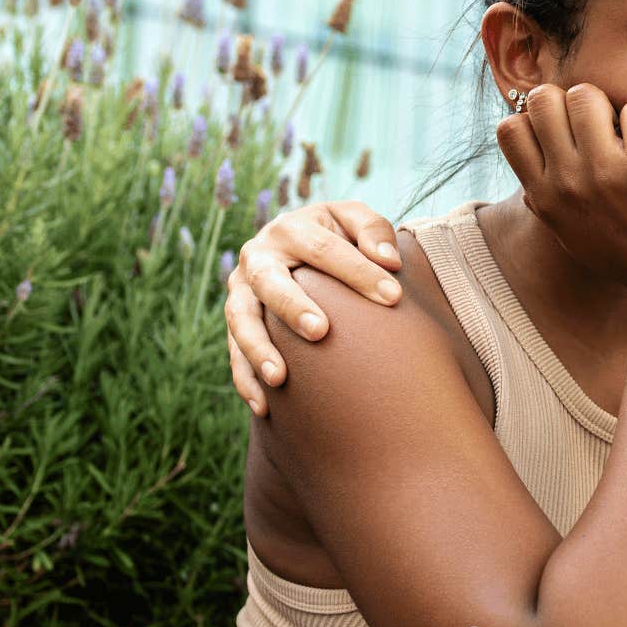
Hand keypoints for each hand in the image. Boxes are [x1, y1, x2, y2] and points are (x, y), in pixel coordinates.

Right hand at [225, 200, 401, 414]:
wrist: (299, 244)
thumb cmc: (337, 235)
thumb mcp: (355, 221)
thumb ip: (374, 230)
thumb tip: (389, 260)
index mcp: (290, 229)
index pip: (323, 249)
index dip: (358, 271)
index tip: (394, 297)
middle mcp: (258, 256)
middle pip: (269, 281)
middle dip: (292, 307)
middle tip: (320, 332)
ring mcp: (241, 290)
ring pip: (240, 319)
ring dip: (257, 349)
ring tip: (279, 378)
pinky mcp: (237, 320)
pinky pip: (232, 352)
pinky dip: (245, 379)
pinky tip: (263, 406)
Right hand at [500, 83, 626, 304]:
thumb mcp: (571, 238)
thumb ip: (547, 208)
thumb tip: (531, 187)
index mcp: (544, 198)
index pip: (509, 127)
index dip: (538, 118)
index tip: (567, 135)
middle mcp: (566, 184)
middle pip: (543, 99)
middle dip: (572, 100)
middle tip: (600, 126)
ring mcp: (605, 176)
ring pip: (586, 95)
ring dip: (611, 105)